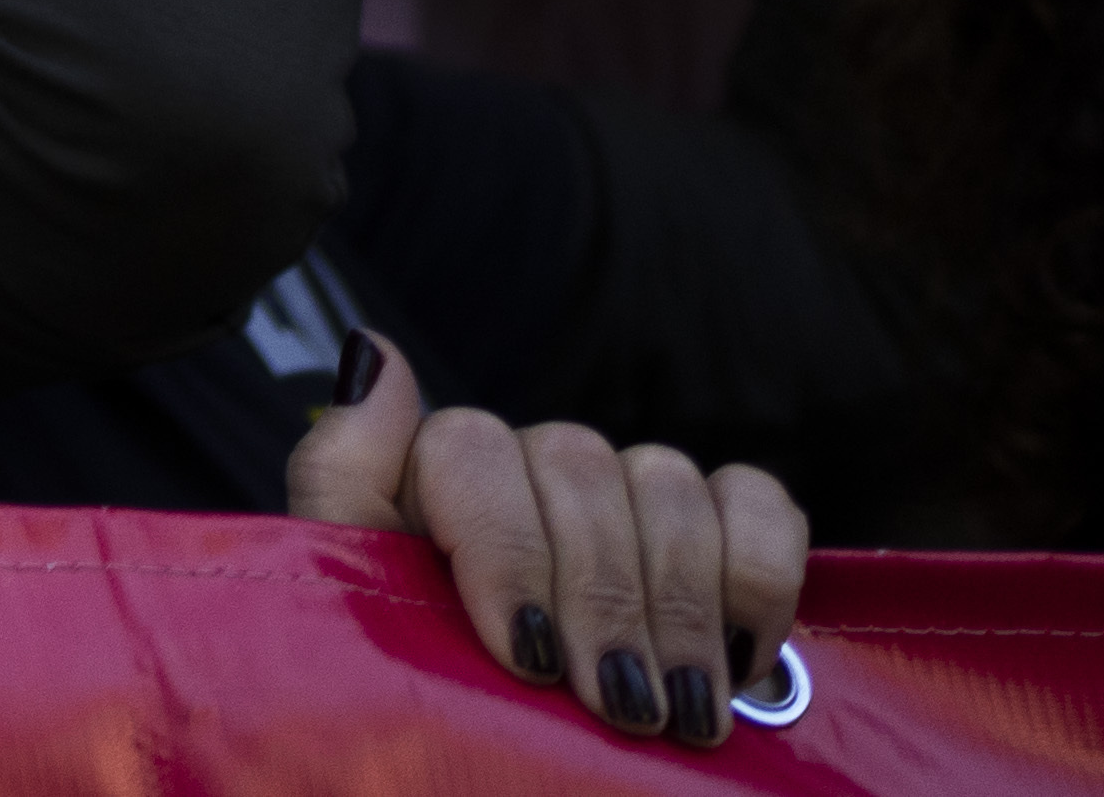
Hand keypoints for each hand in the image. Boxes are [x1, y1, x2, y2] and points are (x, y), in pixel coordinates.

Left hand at [290, 335, 796, 748]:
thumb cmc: (437, 707)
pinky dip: (758, 574)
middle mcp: (536, 475)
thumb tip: (374, 349)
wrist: (518, 783)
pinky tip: (741, 656)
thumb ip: (345, 480)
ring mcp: (633, 499)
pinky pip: (758, 501)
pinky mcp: (728, 535)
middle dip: (599, 599)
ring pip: (665, 480)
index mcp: (442, 484)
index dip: (505, 548)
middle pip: (575, 464)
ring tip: (678, 712)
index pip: (471, 445)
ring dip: (677, 606)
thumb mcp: (364, 611)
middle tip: (617, 706)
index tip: (525, 656)